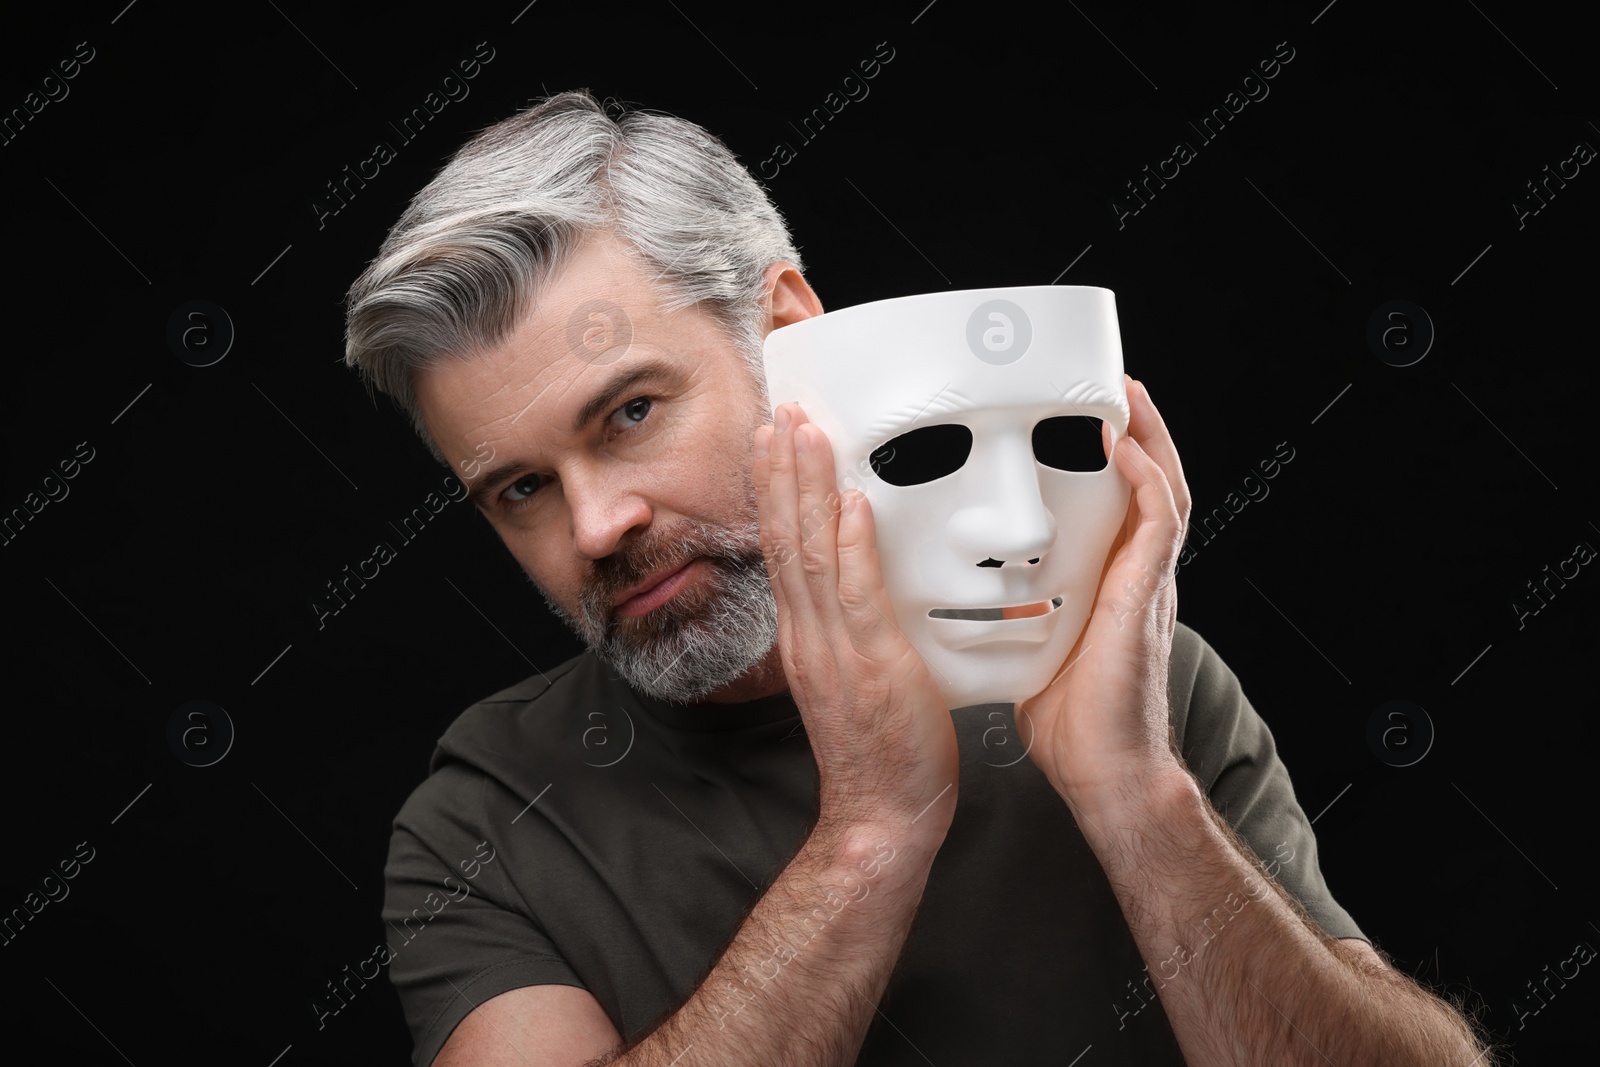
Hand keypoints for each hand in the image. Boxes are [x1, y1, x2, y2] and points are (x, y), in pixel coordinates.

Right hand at [752, 403, 958, 837]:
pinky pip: (855, 595)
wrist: (881, 817)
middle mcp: (810, 633)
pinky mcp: (872, 664)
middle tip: (779, 411)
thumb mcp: (856, 675)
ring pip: (811, 553)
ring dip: (806, 488)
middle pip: (785, 537)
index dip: (777, 490)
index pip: (783, 547)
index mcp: (806, 633)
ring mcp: (836, 647)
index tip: (775, 441)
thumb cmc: (880, 751)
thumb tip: (863, 580)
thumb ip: (854, 625)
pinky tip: (851, 505)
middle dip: (781, 470)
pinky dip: (851, 546)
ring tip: (804, 432)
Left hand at [1017, 376, 1193, 822]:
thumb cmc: (1069, 723)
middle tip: (1112, 385)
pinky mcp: (1146, 596)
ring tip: (1125, 393)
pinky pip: (1158, 522)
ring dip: (1147, 437)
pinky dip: (1144, 478)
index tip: (1086, 420)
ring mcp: (1147, 583)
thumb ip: (1017, 615)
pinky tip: (1122, 445)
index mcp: (1109, 583)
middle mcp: (1134, 575)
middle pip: (1148, 483)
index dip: (1110, 462)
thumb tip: (968, 601)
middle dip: (1135, 431)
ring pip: (1163, 489)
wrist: (1102, 773)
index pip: (1117, 505)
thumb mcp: (1034, 647)